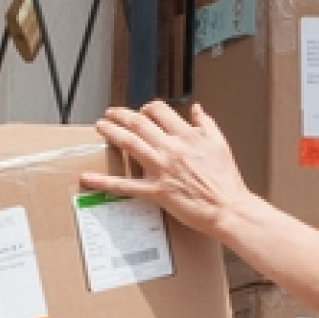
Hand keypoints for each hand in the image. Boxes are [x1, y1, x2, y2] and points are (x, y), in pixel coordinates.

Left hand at [80, 102, 257, 238]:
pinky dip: (104, 182)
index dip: (146, 108)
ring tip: (100, 127)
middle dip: (121, 115)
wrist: (229, 208)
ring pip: (129, 144)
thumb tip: (197, 109)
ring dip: (111, 133)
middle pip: (139, 124)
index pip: (160, 112)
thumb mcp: (221, 145)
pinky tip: (88, 178)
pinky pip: (126, 185)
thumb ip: (207, 124)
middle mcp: (172, 149)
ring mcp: (162, 170)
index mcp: (188, 136)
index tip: (140, 111)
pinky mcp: (157, 192)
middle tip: (110, 114)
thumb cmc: (227, 181)